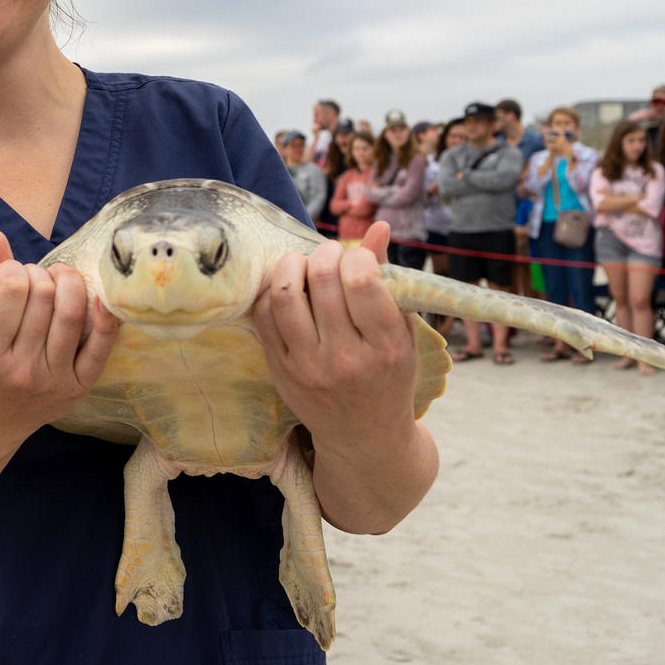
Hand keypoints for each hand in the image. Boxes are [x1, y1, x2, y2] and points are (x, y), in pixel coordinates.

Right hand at [0, 231, 117, 439]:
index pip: (12, 290)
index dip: (15, 269)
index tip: (11, 272)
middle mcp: (19, 369)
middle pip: (45, 297)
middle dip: (41, 274)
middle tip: (35, 277)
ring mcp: (52, 380)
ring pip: (72, 315)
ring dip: (69, 283)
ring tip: (60, 278)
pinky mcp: (78, 388)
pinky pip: (100, 347)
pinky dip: (104, 317)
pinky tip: (100, 297)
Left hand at [251, 221, 417, 457]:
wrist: (364, 437)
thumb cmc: (388, 376)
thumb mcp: (400, 334)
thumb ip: (388, 280)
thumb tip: (377, 227)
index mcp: (386, 348)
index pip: (362, 282)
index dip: (355, 256)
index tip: (356, 257)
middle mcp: (346, 359)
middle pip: (321, 281)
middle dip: (324, 254)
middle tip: (329, 255)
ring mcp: (308, 367)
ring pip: (285, 295)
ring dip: (291, 265)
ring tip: (303, 264)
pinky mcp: (280, 371)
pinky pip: (263, 317)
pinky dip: (271, 291)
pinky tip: (287, 288)